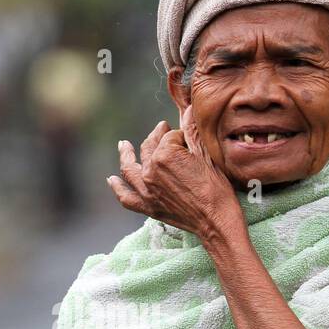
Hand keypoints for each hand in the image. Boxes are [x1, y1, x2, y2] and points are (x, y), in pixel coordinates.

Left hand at [108, 109, 240, 241]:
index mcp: (165, 154)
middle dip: (156, 137)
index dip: (181, 136)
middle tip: (161, 129)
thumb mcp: (206, 155)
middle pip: (150, 148)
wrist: (216, 220)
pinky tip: (112, 180)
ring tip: (123, 145)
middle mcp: (150, 171)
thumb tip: (189, 108)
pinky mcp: (148, 207)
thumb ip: (192, 130)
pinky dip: (117, 188)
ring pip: (130, 169)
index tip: (189, 139)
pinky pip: (126, 197)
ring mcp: (146, 190)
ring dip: (125, 155)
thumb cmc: (216, 188)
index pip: (170, 137)